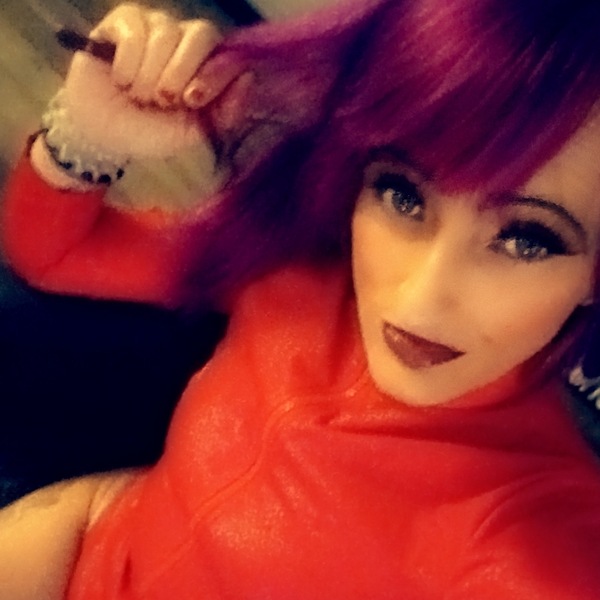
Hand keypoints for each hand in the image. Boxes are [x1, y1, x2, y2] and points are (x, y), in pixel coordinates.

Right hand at [59, 3, 222, 157]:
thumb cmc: (152, 132)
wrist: (104, 134)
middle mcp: (187, 41)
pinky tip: (121, 80)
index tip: (192, 101)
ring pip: (165, 35)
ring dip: (149, 76)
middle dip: (182, 71)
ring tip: (139, 96)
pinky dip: (127, 65)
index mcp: (208, 66)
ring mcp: (157, 26)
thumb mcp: (193, 133)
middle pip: (202, 33)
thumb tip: (248, 76)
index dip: (213, 74)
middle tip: (164, 101)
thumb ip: (225, 112)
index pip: (227, 53)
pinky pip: (134, 32)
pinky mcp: (125, 20)